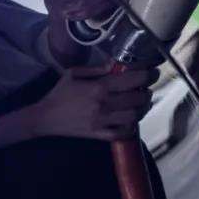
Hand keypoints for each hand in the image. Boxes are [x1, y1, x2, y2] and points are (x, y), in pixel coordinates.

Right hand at [28, 64, 158, 140]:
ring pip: (135, 116)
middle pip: (139, 98)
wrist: (44, 118)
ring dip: (143, 108)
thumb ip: (98, 68)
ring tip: (141, 102)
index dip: (149, 74)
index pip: (134, 79)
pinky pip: (123, 133)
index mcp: (99, 87)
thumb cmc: (59, 93)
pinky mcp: (99, 135)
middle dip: (147, 91)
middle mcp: (104, 104)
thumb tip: (117, 64)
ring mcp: (102, 121)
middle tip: (146, 88)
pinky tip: (131, 118)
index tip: (154, 72)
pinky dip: (132, 126)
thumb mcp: (75, 73)